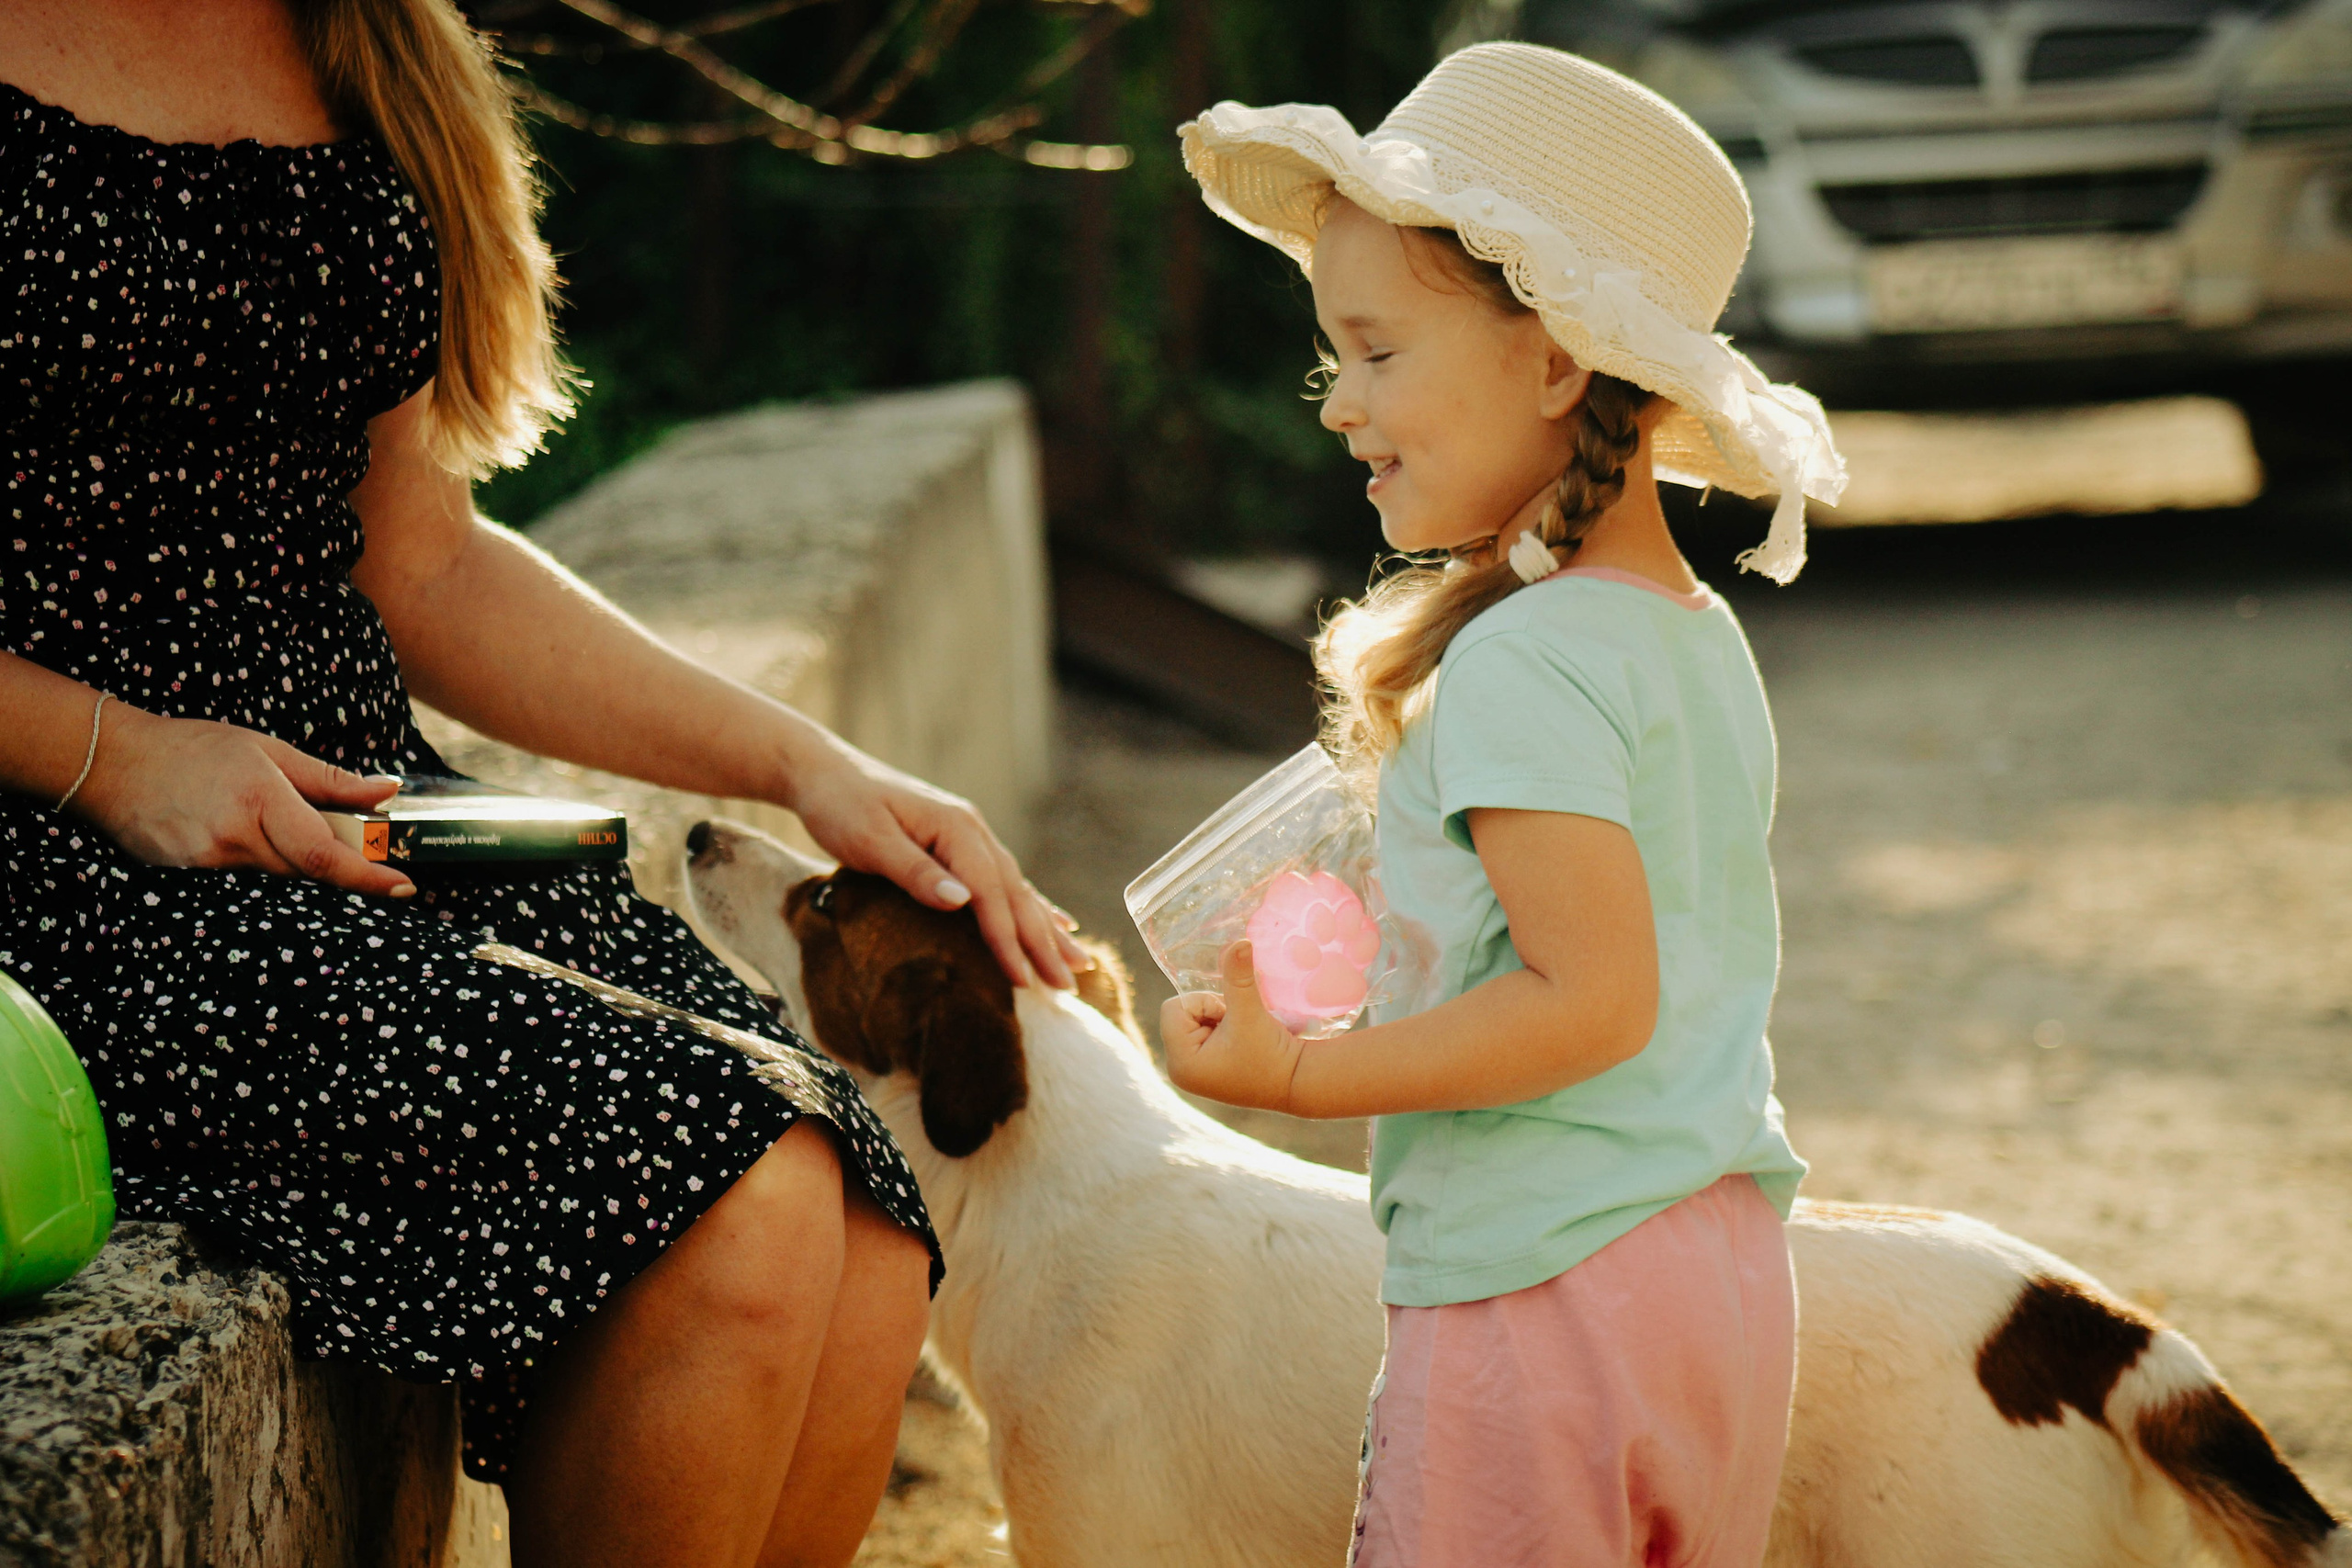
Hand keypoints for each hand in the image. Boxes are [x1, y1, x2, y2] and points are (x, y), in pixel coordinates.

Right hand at [71, 705, 414, 897]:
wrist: (113, 763)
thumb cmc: (194, 749)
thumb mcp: (268, 750)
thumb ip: (330, 779)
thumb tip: (387, 790)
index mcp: (260, 799)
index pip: (325, 854)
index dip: (368, 877)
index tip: (404, 886)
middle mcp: (234, 836)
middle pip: (307, 867)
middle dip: (333, 855)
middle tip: (346, 835)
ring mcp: (208, 859)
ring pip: (278, 871)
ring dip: (292, 851)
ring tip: (262, 810)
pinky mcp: (191, 872)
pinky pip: (246, 872)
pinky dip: (259, 854)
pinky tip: (235, 824)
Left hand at [785, 735, 1087, 989]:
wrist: (823, 772)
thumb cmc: (839, 807)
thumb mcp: (869, 840)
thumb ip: (915, 871)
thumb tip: (963, 900)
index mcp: (955, 828)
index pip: (990, 893)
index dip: (1008, 939)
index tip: (1025, 980)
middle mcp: (972, 830)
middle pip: (1016, 893)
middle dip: (1045, 941)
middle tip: (1070, 984)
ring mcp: (969, 835)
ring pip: (1018, 889)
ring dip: (1047, 928)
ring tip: (1079, 962)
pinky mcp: (959, 843)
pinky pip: (1004, 882)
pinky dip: (1031, 906)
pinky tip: (1055, 922)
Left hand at [1159, 940, 1304, 1111]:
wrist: (1297, 1081)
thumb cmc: (1272, 1052)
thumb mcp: (1250, 1012)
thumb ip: (1238, 976)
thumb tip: (1240, 942)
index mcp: (1181, 1062)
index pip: (1174, 1008)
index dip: (1204, 1004)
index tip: (1230, 1020)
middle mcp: (1179, 1071)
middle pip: (1180, 1014)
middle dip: (1210, 1011)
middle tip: (1236, 1028)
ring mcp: (1190, 1074)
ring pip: (1192, 1021)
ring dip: (1216, 1019)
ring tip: (1240, 1037)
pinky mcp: (1203, 1072)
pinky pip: (1199, 1034)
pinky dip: (1219, 1030)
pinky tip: (1239, 1044)